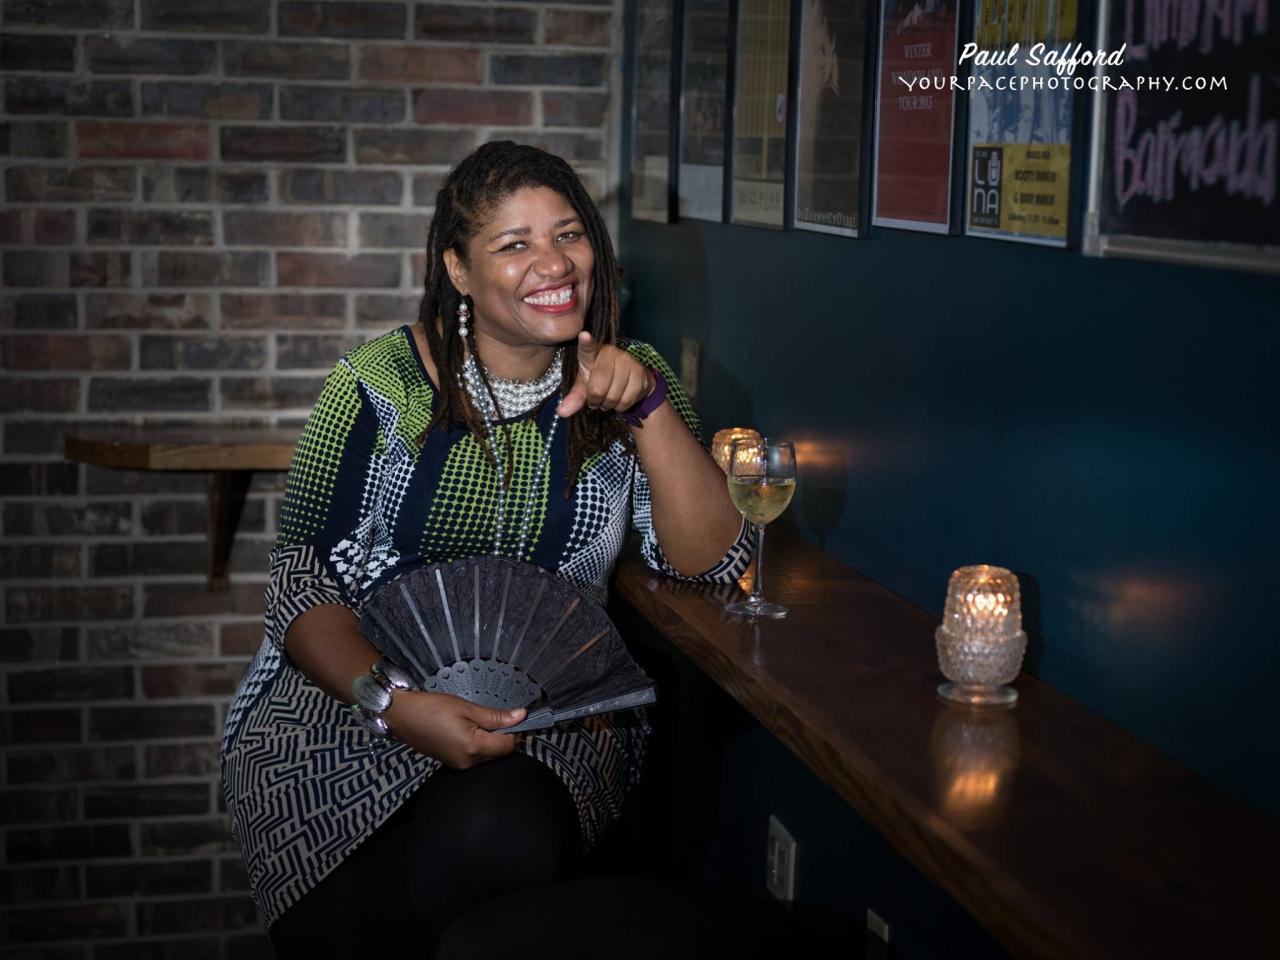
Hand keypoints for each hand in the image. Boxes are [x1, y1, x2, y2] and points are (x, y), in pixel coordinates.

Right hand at [383, 690, 525, 768]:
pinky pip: (475, 756)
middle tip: (500, 715)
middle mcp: (468, 763)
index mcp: (473, 748)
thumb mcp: (467, 707)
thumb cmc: (432, 708)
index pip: (508, 746)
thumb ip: (496, 716)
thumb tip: (521, 717)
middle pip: (499, 753)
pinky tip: (472, 729)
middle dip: (504, 736)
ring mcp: (459, 765)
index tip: (520, 717)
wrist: (401, 716)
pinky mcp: (452, 762)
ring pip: (488, 755)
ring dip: (491, 740)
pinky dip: (479, 744)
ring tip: (481, 720)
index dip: (517, 732)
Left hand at [556, 331, 653, 418]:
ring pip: (613, 397)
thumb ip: (574, 398)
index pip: (588, 348)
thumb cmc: (602, 380)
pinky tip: (620, 399)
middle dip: (596, 400)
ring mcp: (627, 361)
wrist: (632, 382)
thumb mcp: (585, 387)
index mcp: (592, 353)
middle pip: (598, 388)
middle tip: (597, 398)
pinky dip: (621, 406)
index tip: (584, 335)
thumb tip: (561, 412)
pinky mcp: (640, 372)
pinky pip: (626, 400)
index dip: (586, 342)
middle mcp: (610, 352)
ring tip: (609, 398)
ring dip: (609, 404)